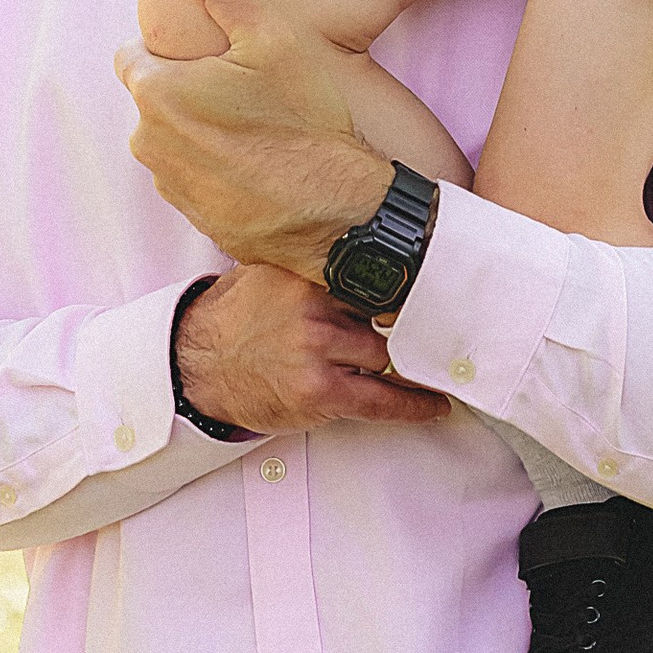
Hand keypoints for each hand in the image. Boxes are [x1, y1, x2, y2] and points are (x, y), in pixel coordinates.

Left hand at [117, 0, 395, 280]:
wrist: (338, 214)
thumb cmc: (307, 124)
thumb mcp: (275, 41)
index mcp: (157, 91)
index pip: (134, 55)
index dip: (175, 51)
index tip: (218, 57)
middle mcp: (150, 142)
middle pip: (157, 99)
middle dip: (189, 91)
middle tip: (247, 90)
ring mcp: (171, 185)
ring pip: (175, 141)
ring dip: (203, 132)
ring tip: (260, 130)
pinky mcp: (196, 218)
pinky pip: (196, 179)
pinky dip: (219, 170)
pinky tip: (263, 166)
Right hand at [175, 264, 449, 436]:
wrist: (195, 367)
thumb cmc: (234, 320)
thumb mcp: (267, 274)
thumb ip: (310, 264)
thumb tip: (360, 246)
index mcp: (305, 275)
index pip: (373, 276)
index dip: (410, 286)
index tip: (444, 287)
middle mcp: (314, 308)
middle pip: (388, 316)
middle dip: (419, 326)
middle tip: (457, 329)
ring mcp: (317, 351)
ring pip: (388, 356)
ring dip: (420, 366)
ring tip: (448, 368)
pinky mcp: (319, 392)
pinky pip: (380, 400)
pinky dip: (413, 406)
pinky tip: (435, 406)